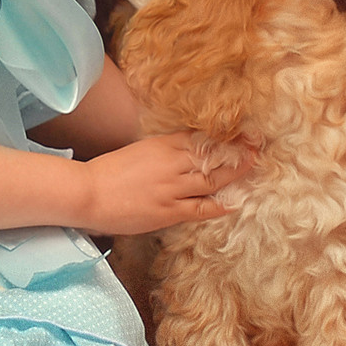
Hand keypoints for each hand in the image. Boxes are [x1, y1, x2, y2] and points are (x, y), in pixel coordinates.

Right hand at [77, 132, 251, 235]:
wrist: (88, 192)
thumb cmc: (107, 172)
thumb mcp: (137, 152)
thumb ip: (160, 152)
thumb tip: (181, 155)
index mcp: (161, 145)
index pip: (200, 138)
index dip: (224, 137)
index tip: (242, 134)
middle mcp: (171, 164)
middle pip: (213, 157)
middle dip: (237, 152)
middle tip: (257, 148)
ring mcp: (172, 188)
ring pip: (212, 180)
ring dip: (235, 174)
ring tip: (252, 167)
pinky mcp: (169, 211)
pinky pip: (202, 208)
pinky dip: (219, 204)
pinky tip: (234, 202)